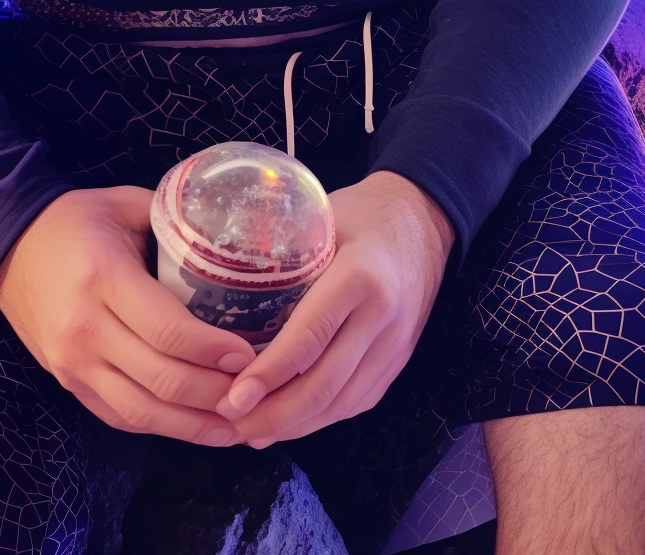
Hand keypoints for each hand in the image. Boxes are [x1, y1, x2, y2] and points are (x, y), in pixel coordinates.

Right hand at [0, 186, 256, 445]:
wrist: (6, 244)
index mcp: (104, 279)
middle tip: (255, 392)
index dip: (213, 351)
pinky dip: (160, 426)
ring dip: (193, 426)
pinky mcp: (67, 382)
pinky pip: (120, 417)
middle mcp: (85, 329)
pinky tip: (193, 426)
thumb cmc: (73, 219)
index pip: (168, 330)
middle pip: (161, 380)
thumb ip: (173, 223)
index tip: (249, 354)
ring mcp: (72, 363)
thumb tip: (228, 242)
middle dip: (216, 394)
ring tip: (236, 427)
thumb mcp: (124, 205)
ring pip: (142, 412)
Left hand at [219, 170, 453, 445]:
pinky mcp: (398, 362)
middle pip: (326, 384)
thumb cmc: (360, 212)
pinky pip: (357, 401)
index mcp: (359, 276)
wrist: (423, 219)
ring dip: (295, 426)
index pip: (310, 336)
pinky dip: (320, 419)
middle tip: (231, 424)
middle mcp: (382, 318)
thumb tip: (222, 288)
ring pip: (342, 403)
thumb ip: (281, 254)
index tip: (234, 397)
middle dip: (275, 414)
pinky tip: (288, 422)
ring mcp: (395, 346)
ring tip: (250, 432)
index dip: (270, 373)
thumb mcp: (318, 219)